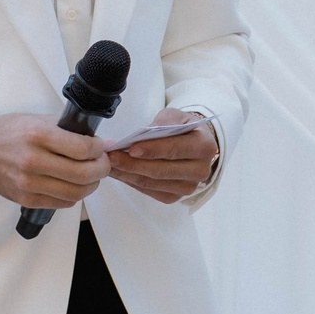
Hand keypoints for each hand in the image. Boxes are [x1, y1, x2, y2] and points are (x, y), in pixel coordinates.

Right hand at [0, 114, 109, 210]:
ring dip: (92, 185)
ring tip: (92, 175)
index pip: (82, 149)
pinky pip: (62, 203)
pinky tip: (73, 184)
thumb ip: (69, 130)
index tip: (103, 147)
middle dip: (102, 169)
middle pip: (83, 174)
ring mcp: (28, 183)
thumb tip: (100, 142)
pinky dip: (74, 195)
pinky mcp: (26, 199)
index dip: (100, 149)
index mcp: (37, 136)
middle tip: (103, 163)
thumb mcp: (38, 120)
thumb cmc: (9, 133)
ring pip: (75, 193)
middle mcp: (32, 161)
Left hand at [106, 110, 220, 204]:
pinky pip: (149, 191)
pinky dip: (131, 182)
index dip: (152, 150)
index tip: (131, 148)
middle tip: (112, 157)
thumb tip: (143, 135)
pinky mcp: (175, 197)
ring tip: (110, 164)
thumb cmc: (183, 129)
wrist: (192, 145)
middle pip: (161, 171)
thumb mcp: (176, 116)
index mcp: (205, 147)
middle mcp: (200, 171)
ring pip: (152, 183)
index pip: (175, 150)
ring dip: (128, 174)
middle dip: (133, 164)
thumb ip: (164, 122)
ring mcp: (188, 187)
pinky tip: (119, 172)